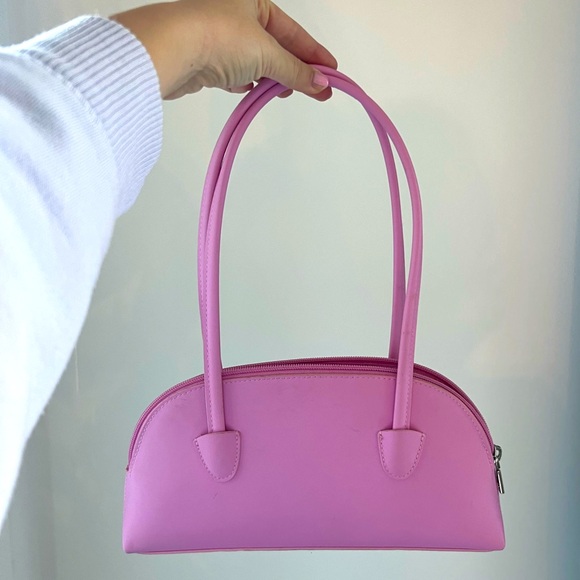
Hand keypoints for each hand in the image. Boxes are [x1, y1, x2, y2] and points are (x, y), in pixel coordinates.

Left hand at [110, 0, 337, 100]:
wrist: (170, 50)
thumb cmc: (219, 37)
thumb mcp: (267, 53)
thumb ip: (296, 71)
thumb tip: (322, 84)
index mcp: (254, 2)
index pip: (293, 32)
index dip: (314, 54)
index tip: (332, 74)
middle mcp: (237, 16)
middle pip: (275, 48)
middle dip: (294, 69)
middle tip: (314, 91)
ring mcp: (220, 39)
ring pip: (255, 63)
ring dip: (271, 79)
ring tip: (283, 93)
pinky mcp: (206, 61)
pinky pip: (235, 74)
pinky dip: (246, 83)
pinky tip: (253, 91)